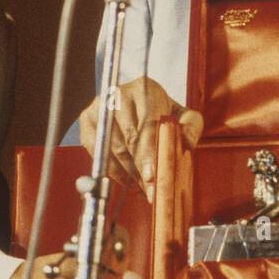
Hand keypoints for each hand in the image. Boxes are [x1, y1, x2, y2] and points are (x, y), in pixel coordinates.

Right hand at [78, 76, 203, 195]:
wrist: (140, 104)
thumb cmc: (162, 112)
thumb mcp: (184, 116)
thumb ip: (190, 128)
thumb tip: (183, 144)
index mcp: (146, 89)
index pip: (147, 124)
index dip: (149, 153)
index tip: (151, 176)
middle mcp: (120, 94)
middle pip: (128, 139)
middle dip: (140, 169)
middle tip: (150, 190)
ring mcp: (101, 107)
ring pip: (112, 149)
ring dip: (128, 173)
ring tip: (143, 186)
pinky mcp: (88, 121)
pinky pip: (98, 153)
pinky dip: (113, 171)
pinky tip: (127, 179)